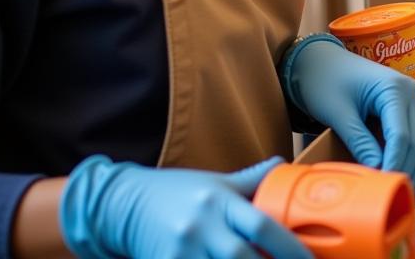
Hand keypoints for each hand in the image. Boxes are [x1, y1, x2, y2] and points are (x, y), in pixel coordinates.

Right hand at [60, 154, 310, 258]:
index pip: (261, 225)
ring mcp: (181, 251)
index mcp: (220, 200)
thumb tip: (282, 165)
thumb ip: (250, 180)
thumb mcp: (215, 181)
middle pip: (240, 258)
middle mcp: (201, 226)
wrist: (125, 203)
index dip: (289, 247)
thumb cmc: (177, 192)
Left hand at [285, 36, 414, 187]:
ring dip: (408, 166)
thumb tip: (377, 172)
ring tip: (393, 191)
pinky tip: (392, 173)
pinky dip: (404, 156)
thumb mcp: (338, 113)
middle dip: (405, 170)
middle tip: (391, 198)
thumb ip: (359, 141)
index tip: (384, 190)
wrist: (319, 61)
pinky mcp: (404, 106)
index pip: (401, 136)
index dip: (394, 165)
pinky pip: (411, 136)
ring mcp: (410, 97)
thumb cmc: (324, 81)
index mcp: (394, 88)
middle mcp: (410, 90)